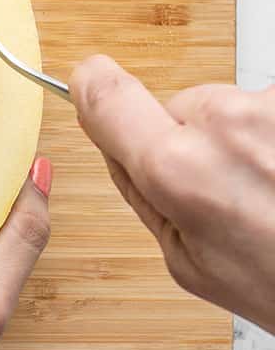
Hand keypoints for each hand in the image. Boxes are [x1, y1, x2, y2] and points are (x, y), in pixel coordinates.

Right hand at [71, 55, 274, 333]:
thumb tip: (117, 145)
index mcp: (178, 169)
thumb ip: (143, 194)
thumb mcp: (190, 263)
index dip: (93, 89)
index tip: (93, 86)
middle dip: (196, 139)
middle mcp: (229, 123)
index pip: (106, 95)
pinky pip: (273, 111)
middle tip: (232, 195)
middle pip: (183, 106)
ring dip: (251, 142)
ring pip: (238, 109)